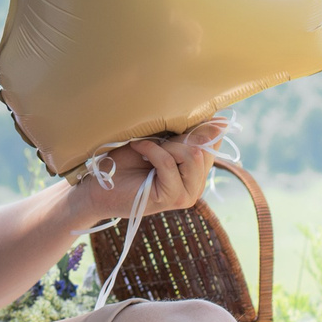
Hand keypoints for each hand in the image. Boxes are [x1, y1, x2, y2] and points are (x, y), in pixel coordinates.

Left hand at [69, 120, 226, 229]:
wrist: (100, 186)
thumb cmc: (125, 162)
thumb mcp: (160, 142)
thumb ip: (187, 136)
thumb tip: (221, 122)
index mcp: (197, 170)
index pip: (214, 141)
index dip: (198, 127)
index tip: (176, 122)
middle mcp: (197, 185)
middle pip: (204, 148)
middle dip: (178, 138)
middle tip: (154, 141)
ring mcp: (187, 194)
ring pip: (192, 156)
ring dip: (165, 146)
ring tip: (145, 148)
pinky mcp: (173, 199)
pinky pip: (169, 163)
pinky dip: (152, 150)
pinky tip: (138, 148)